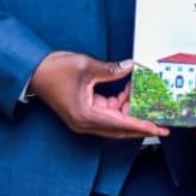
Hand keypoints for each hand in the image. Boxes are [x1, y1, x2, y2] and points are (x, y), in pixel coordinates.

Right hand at [26, 52, 168, 139]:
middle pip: (120, 127)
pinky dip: (120, 103)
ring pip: (115, 120)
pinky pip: (108, 112)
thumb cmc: (54, 70)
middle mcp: (85, 122)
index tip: (158, 128)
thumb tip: (131, 67)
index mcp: (86, 115)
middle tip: (162, 119)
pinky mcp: (84, 112)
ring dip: (130, 108)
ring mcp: (84, 119)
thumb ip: (112, 70)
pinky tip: (128, 90)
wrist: (34, 71)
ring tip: (146, 96)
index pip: (121, 124)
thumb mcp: (87, 67)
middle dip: (141, 122)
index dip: (142, 125)